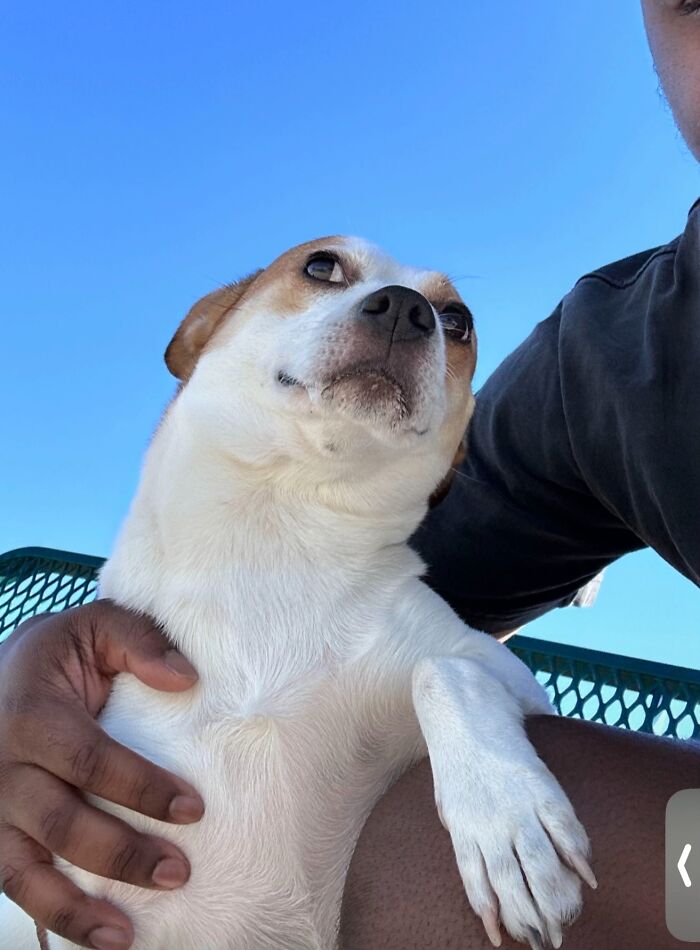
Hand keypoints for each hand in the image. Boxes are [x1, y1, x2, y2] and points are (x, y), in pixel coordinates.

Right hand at [0, 601, 203, 948]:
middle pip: (61, 823)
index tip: (195, 809)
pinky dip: (53, 917)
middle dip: (121, 854)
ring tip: (127, 936)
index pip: (89, 760)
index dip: (141, 787)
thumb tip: (187, 678)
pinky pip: (14, 885)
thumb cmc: (60, 655)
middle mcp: (3, 767)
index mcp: (33, 714)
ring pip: (25, 870)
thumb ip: (139, 640)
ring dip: (77, 909)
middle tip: (179, 872)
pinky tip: (97, 937)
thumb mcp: (95, 627)